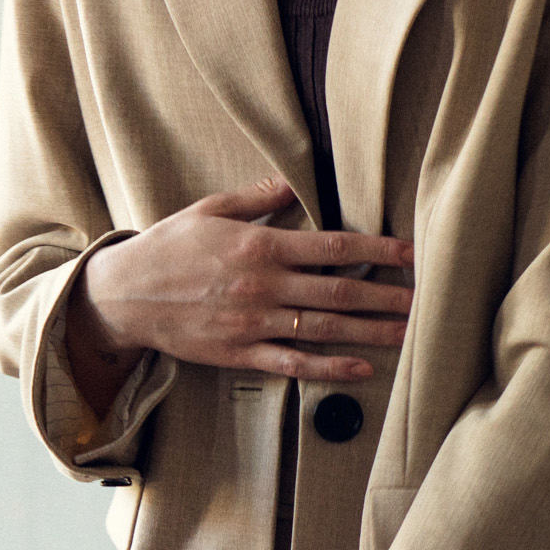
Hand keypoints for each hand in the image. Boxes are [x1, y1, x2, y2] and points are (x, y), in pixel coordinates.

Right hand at [62, 181, 412, 392]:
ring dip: (371, 331)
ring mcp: (253, 322)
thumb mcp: (209, 210)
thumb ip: (255, 198)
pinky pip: (293, 363)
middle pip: (339, 290)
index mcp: (260, 246)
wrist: (124, 296)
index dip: (377, 249)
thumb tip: (292, 181)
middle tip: (425, 299)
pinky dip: (330, 368)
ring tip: (407, 332)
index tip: (410, 254)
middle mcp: (263, 285)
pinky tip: (361, 368)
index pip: (333, 246)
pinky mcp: (240, 352)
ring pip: (325, 328)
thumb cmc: (167, 248)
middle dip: (386, 295)